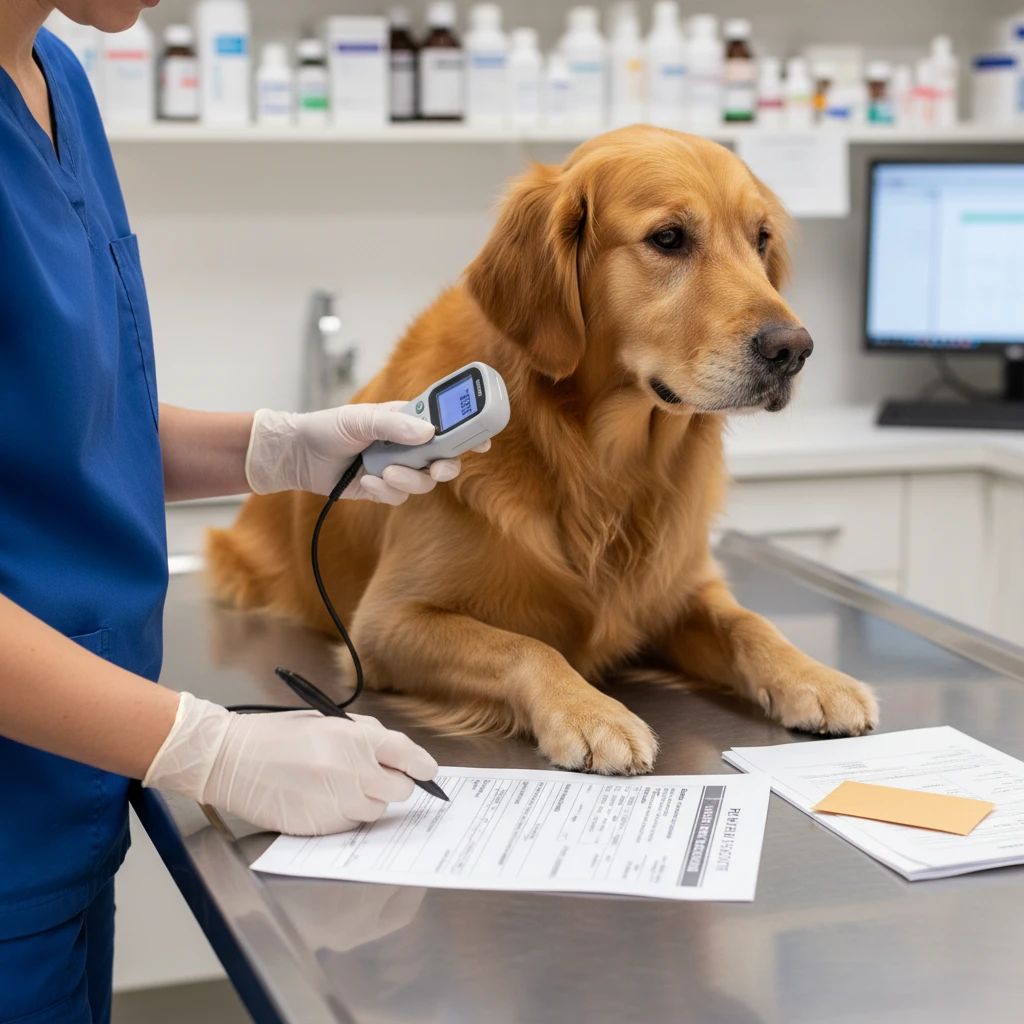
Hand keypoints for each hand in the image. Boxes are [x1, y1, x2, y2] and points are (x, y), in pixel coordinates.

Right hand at [143, 693, 438, 835]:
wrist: (233, 759)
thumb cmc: (279, 736)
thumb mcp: (327, 721)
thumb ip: (366, 737)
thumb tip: (398, 754)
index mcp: (355, 738)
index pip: (407, 755)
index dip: (423, 765)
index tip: (428, 772)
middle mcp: (351, 771)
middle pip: (401, 790)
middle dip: (397, 785)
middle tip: (383, 779)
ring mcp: (336, 801)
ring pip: (377, 810)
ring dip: (370, 802)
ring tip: (343, 787)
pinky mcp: (320, 827)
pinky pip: (350, 826)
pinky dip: (347, 816)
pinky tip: (326, 801)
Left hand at [245, 401, 490, 503]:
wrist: (298, 456)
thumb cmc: (328, 428)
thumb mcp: (359, 420)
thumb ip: (394, 425)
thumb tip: (429, 432)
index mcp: (407, 419)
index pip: (446, 424)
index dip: (468, 432)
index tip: (484, 441)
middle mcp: (407, 444)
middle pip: (444, 458)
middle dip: (446, 465)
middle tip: (439, 468)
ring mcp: (397, 467)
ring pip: (423, 481)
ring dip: (408, 480)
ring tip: (382, 473)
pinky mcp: (383, 489)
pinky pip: (399, 496)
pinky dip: (384, 491)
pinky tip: (364, 481)